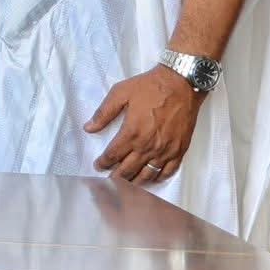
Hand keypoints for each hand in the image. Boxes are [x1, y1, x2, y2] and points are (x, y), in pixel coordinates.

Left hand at [85, 65, 202, 184]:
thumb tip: (88, 128)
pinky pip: (168, 171)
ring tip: (126, 184)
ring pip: (147, 174)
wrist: (181, 85)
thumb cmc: (150, 87)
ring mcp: (165, 150)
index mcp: (131, 133)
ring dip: (135, 181)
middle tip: (108, 180)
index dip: (103, 163)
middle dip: (116, 176)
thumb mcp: (120, 93)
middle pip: (128, 169)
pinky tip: (151, 179)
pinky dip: (158, 178)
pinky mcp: (179, 150)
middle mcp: (148, 146)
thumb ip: (103, 113)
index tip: (98, 166)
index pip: (113, 155)